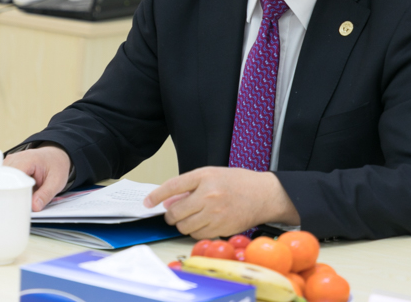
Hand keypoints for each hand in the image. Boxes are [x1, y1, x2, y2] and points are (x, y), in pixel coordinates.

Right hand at [4, 145, 71, 211]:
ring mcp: (9, 163)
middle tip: (15, 208)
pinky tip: (14, 197)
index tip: (15, 205)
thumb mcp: (56, 181)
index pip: (12, 177)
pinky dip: (6, 189)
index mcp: (28, 159)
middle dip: (8, 194)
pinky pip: (2, 180)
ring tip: (16, 202)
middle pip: (3, 179)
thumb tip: (34, 207)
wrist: (55, 156)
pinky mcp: (7, 168)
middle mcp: (15, 159)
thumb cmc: (56, 166)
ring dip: (6, 192)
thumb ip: (46, 194)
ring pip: (0, 181)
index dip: (12, 191)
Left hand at [143, 167, 299, 238]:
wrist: (264, 195)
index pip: (172, 186)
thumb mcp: (212, 175)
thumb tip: (167, 202)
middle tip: (175, 212)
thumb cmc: (238, 183)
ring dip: (183, 224)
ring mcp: (215, 214)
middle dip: (171, 215)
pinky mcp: (221, 228)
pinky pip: (197, 235)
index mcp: (205, 177)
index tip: (147, 202)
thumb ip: (189, 186)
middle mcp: (208, 196)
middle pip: (176, 213)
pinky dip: (195, 231)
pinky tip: (204, 223)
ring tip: (193, 216)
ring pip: (184, 226)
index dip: (156, 196)